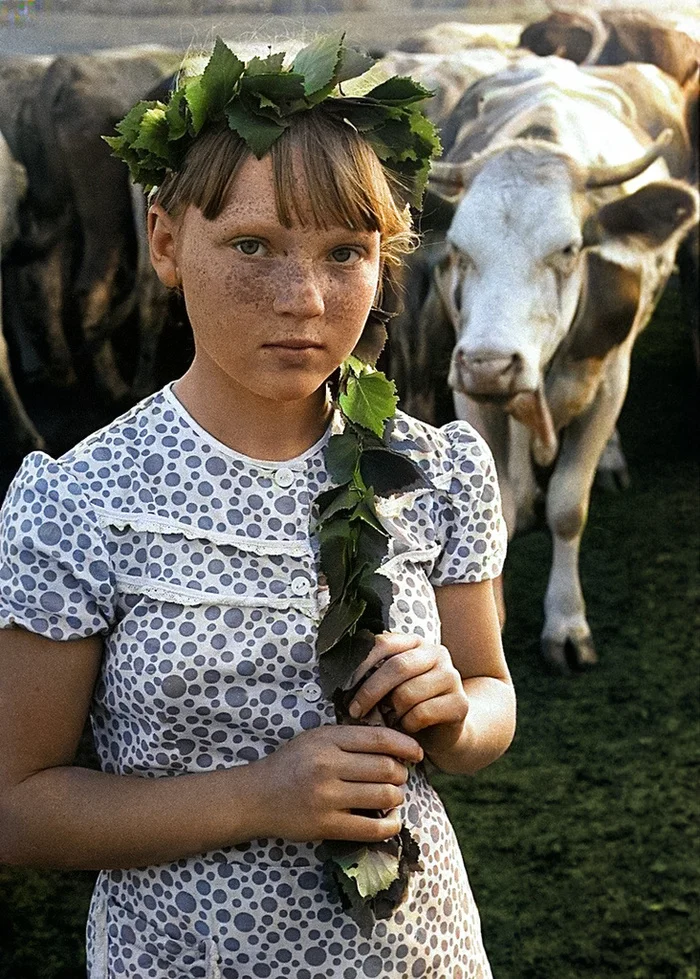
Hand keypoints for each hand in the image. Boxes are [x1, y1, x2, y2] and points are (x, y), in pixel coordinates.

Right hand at [254, 723, 422, 842]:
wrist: (256, 796)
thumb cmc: (291, 764)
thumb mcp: (316, 739)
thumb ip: (350, 738)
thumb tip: (394, 744)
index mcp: (328, 739)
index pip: (380, 739)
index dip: (406, 745)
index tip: (417, 753)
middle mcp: (328, 766)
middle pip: (387, 768)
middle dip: (401, 774)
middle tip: (398, 777)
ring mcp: (327, 797)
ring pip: (384, 796)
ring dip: (396, 798)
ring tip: (391, 797)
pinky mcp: (325, 825)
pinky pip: (372, 828)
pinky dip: (390, 825)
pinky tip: (390, 820)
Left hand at [347, 632, 470, 754]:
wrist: (444, 729)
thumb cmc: (409, 704)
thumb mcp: (390, 684)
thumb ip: (374, 674)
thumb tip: (341, 678)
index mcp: (415, 643)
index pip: (383, 643)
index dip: (360, 664)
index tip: (343, 685)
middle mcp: (436, 654)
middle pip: (397, 667)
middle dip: (370, 691)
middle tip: (355, 711)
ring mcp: (451, 677)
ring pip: (408, 693)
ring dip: (391, 712)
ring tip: (389, 719)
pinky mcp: (460, 702)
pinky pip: (422, 713)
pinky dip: (408, 725)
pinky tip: (407, 727)